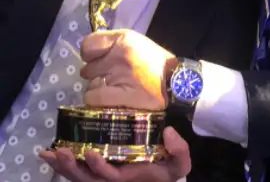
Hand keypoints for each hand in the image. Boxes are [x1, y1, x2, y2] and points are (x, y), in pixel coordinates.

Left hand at [39, 126, 190, 181]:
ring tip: (50, 153)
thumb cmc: (166, 173)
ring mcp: (101, 179)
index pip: (109, 177)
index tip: (91, 152)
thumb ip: (180, 150)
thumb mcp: (179, 165)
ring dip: (63, 167)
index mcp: (127, 179)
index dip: (98, 167)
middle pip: (86, 181)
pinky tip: (50, 154)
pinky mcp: (96, 175)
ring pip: (77, 179)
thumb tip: (168, 132)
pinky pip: (77, 174)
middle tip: (60, 151)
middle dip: (72, 168)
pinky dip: (62, 166)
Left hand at [80, 29, 173, 110]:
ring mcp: (118, 76)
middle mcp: (119, 55)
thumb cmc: (155, 63)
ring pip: (89, 84)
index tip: (99, 60)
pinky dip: (97, 100)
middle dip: (96, 74)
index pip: (87, 45)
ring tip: (114, 89)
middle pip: (87, 67)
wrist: (177, 84)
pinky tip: (110, 100)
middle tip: (111, 78)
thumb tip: (90, 56)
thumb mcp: (136, 43)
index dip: (91, 55)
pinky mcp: (119, 95)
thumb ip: (113, 44)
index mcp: (125, 39)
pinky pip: (92, 97)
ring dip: (97, 88)